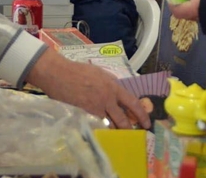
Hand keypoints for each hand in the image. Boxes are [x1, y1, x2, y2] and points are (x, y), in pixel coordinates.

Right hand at [26, 49, 149, 128]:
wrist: (59, 74)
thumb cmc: (78, 70)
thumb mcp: (100, 72)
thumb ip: (111, 82)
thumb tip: (118, 91)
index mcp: (113, 87)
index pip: (132, 103)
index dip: (142, 115)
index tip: (147, 123)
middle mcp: (107, 99)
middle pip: (123, 120)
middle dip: (130, 129)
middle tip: (134, 135)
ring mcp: (95, 108)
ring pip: (110, 125)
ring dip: (115, 131)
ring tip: (119, 136)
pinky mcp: (85, 115)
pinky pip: (97, 125)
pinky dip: (101, 129)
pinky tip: (102, 132)